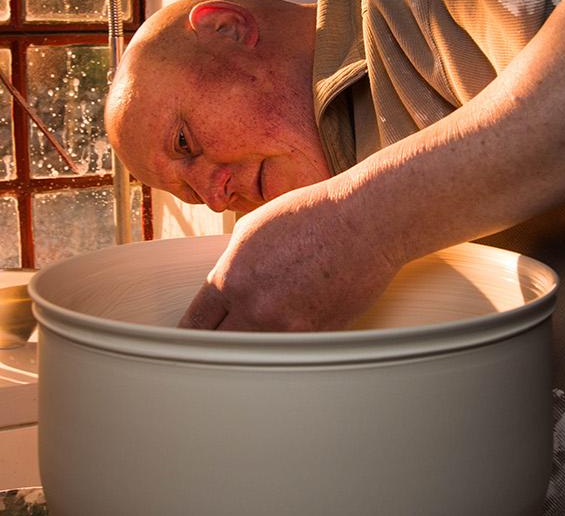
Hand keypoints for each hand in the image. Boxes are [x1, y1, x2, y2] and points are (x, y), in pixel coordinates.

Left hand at [178, 181, 401, 330]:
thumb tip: (226, 284)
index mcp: (233, 276)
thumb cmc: (316, 214)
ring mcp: (288, 326)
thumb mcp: (255, 227)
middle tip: (222, 338)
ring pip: (255, 354)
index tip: (195, 336)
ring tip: (262, 329)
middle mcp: (255, 306)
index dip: (193, 331)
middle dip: (219, 341)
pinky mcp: (318, 336)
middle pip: (219, 347)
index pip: (195, 322)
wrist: (366, 222)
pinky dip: (287, 341)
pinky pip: (290, 350)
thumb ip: (233, 261)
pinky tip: (296, 322)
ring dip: (254, 345)